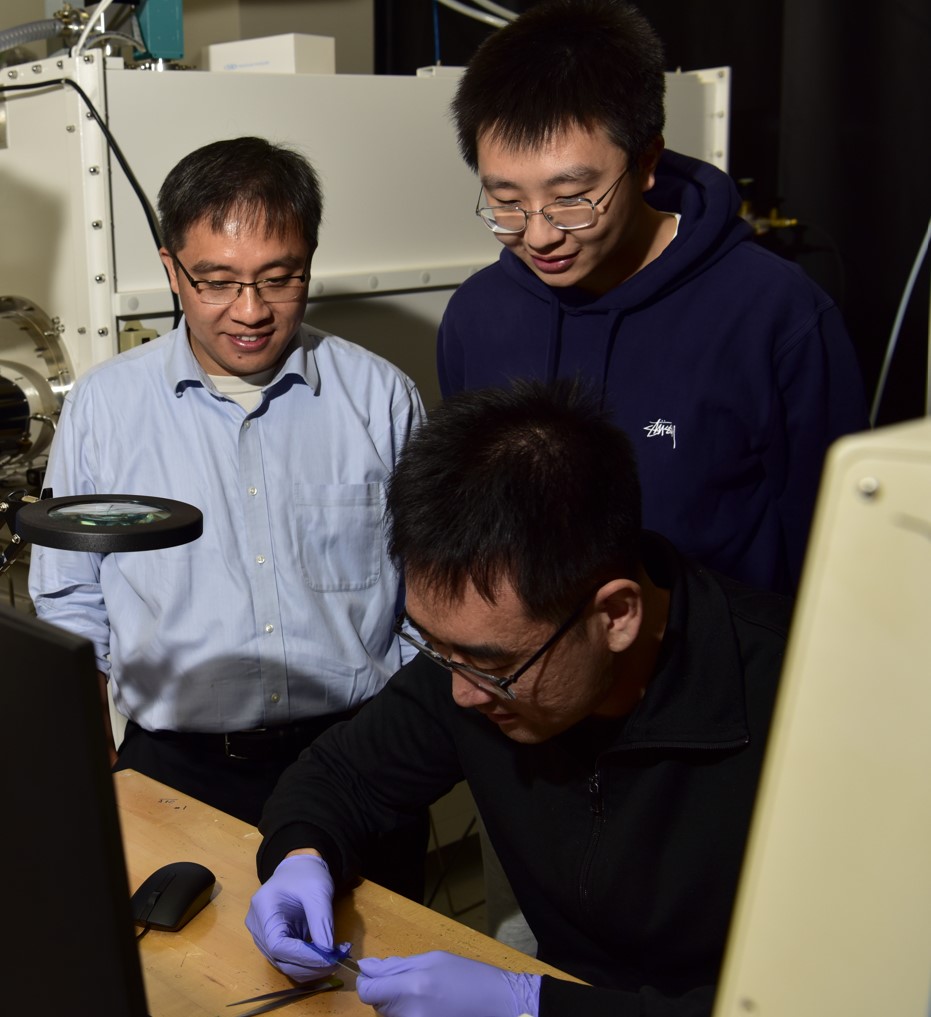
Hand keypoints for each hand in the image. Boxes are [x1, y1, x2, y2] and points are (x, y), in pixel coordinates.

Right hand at [245, 853, 347, 981]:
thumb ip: (321, 921)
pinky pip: (289, 959)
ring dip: (310, 968)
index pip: (277, 944)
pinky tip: (325, 957)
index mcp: (263, 908)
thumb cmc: (307, 874)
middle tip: (336, 961)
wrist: (300, 867)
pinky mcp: (275, 941)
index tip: (327, 958)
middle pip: (279, 958)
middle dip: (309, 965)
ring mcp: (264, 936)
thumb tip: (328, 953)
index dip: (302, 956)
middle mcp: (258, 926)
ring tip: (334, 958)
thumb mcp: (318, 891)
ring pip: (284, 963)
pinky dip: (308, 963)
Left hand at [356, 950, 540, 1016]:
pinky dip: (407, 1015)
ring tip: (422, 996)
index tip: (374, 977)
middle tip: (411, 983)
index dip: (367, 983)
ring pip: (389, 1016)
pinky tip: (427, 1009)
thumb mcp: (433, 959)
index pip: (368, 992)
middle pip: (377, 1005)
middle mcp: (410, 1013)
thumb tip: (366, 967)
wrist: (497, 1004)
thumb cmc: (467, 976)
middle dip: (386, 993)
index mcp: (413, 986)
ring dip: (396, 1005)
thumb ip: (397, 965)